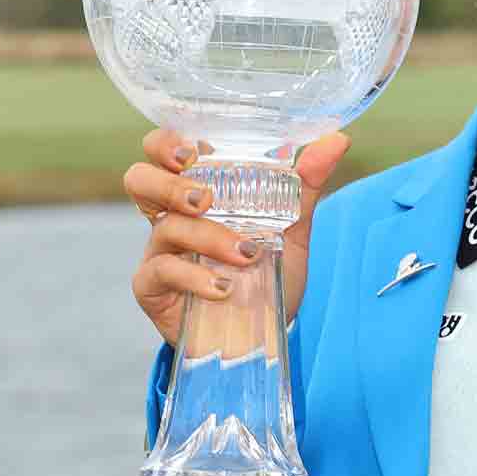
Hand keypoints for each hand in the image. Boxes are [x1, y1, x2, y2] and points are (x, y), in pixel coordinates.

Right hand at [125, 131, 351, 343]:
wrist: (261, 335)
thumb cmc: (266, 275)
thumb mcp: (291, 229)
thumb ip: (306, 185)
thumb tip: (336, 140)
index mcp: (195, 191)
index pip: (162, 151)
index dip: (165, 143)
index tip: (192, 150)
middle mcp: (170, 215)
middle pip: (140, 179)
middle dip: (170, 183)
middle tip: (207, 198)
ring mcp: (157, 251)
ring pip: (164, 227)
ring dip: (208, 236)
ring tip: (245, 253)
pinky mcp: (151, 287)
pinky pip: (163, 271)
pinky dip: (197, 277)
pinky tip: (224, 288)